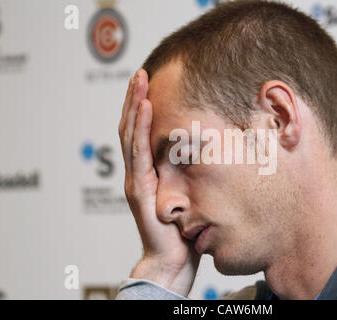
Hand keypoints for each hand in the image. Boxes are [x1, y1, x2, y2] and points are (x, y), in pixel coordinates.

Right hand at [118, 69, 199, 295]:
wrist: (173, 259)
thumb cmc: (181, 231)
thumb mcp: (186, 194)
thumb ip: (187, 175)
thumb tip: (205, 154)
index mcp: (147, 173)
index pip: (141, 134)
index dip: (142, 109)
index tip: (148, 86)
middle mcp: (138, 172)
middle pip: (132, 128)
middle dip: (136, 98)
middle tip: (141, 73)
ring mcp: (136, 179)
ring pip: (131, 134)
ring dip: (135, 104)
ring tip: (140, 80)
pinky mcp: (139, 187)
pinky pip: (138, 152)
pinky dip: (140, 127)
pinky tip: (144, 107)